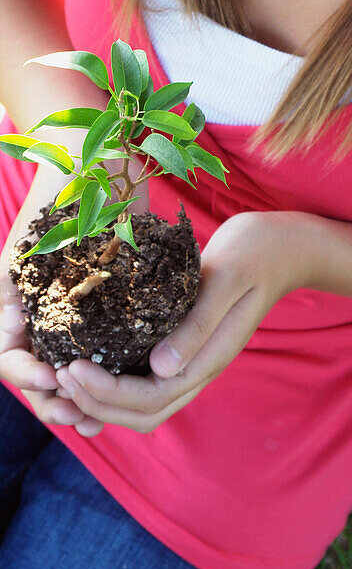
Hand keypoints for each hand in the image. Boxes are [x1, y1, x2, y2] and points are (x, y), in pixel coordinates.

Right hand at [1, 153, 149, 437]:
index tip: (53, 382)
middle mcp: (37, 308)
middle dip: (52, 399)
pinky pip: (98, 349)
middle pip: (32, 374)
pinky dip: (104, 373)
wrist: (98, 151)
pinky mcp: (105, 303)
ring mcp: (71, 308)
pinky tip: (123, 387)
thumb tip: (9, 339)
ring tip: (99, 417)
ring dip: (77, 397)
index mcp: (12, 298)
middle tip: (80, 415)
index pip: (6, 357)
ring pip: (64, 369)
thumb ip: (12, 291)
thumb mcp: (35, 242)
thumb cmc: (65, 186)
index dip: (25, 378)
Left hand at [53, 210, 310, 432]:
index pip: (151, 397)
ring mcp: (198, 361)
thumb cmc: (256, 251)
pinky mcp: (191, 348)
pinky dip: (119, 386)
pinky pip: (151, 384)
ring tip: (70, 373)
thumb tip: (159, 368)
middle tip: (60, 373)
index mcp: (212, 356)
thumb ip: (198, 323)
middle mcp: (203, 368)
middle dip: (97, 404)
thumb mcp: (227, 277)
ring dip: (106, 401)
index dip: (106, 392)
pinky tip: (96, 362)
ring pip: (147, 406)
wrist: (286, 246)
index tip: (72, 365)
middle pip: (145, 414)